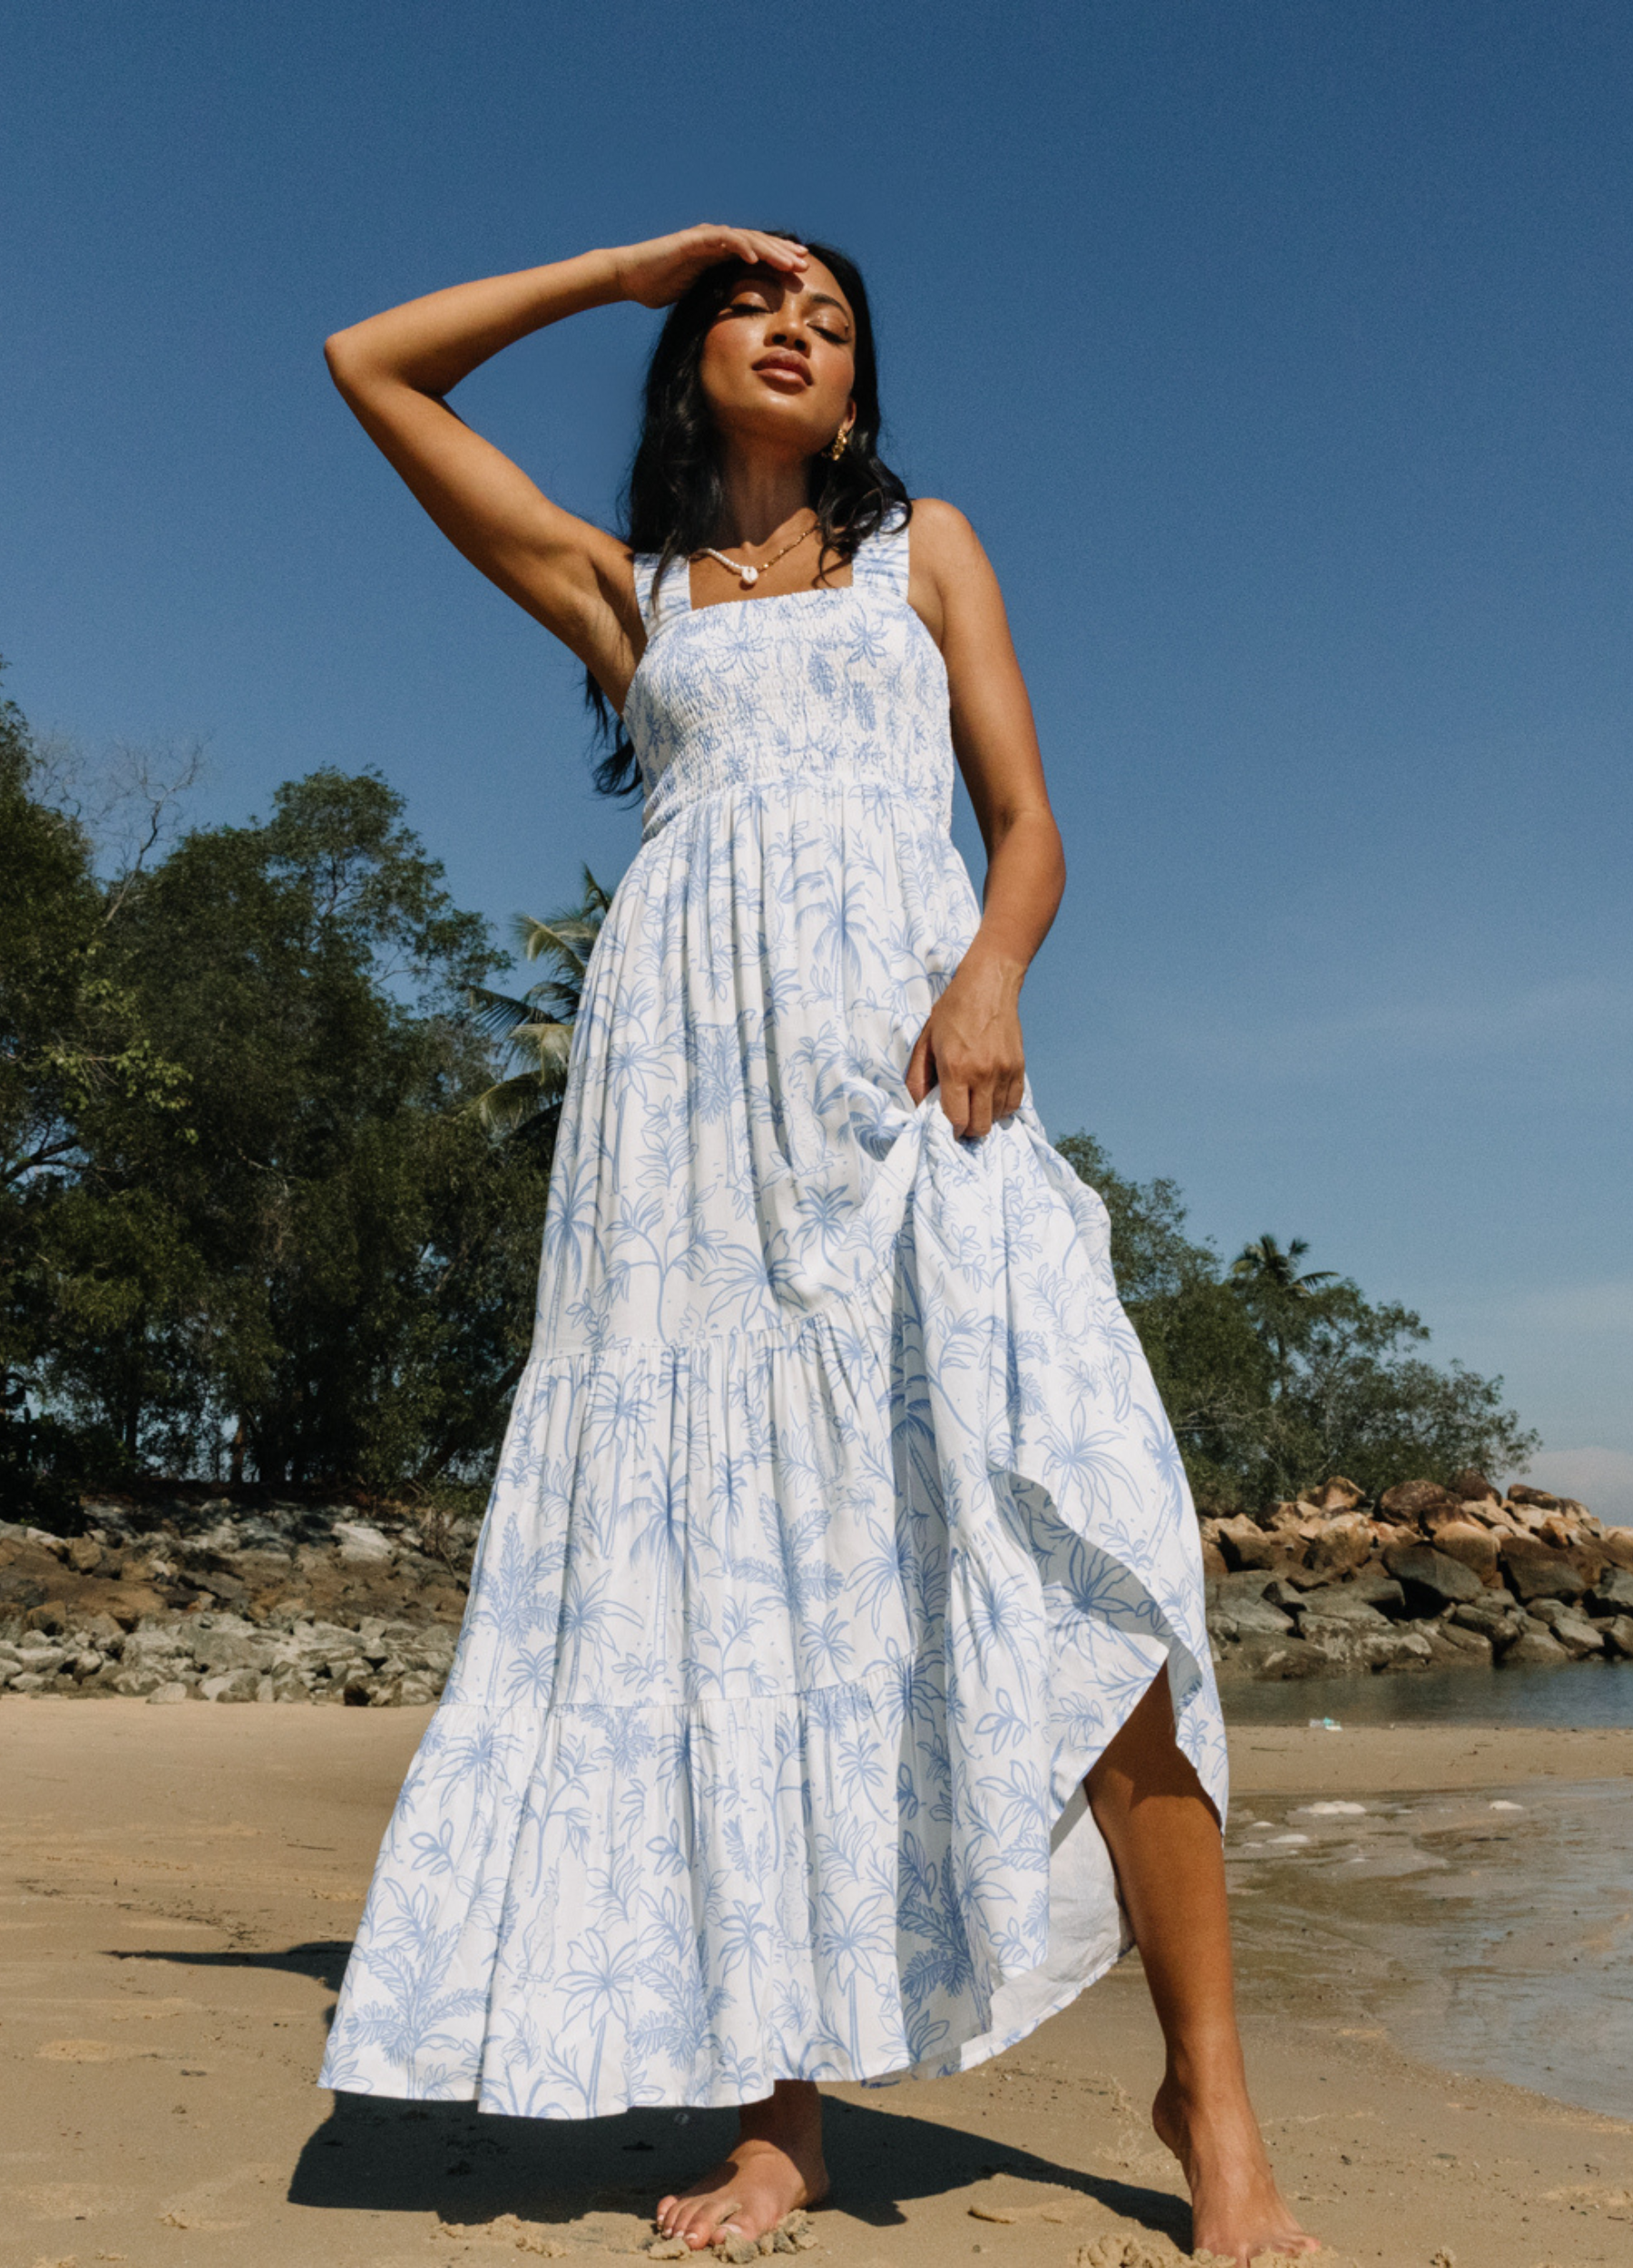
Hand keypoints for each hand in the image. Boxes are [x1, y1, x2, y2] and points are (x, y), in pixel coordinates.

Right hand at [609, 224, 807, 309]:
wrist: (632, 278)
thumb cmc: (661, 288)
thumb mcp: (699, 296)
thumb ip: (719, 298)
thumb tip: (740, 320)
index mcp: (722, 255)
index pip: (758, 255)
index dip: (780, 262)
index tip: (802, 273)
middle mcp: (718, 242)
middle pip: (759, 244)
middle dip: (783, 254)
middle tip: (805, 264)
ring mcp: (706, 238)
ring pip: (746, 239)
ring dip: (769, 249)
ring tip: (789, 260)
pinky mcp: (693, 240)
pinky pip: (722, 240)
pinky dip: (739, 246)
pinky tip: (756, 256)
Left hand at [905, 952, 1026, 1140]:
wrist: (988, 984)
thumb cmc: (952, 1011)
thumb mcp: (926, 1041)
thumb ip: (917, 1077)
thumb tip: (916, 1106)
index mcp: (956, 1068)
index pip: (957, 1118)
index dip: (950, 1130)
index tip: (946, 1127)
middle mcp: (982, 1074)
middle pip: (979, 1125)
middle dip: (967, 1130)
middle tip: (960, 1121)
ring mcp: (1004, 1071)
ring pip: (997, 1117)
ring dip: (984, 1118)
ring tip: (975, 1106)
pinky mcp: (1019, 1067)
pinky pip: (1014, 1103)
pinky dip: (1002, 1108)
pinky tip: (990, 1099)